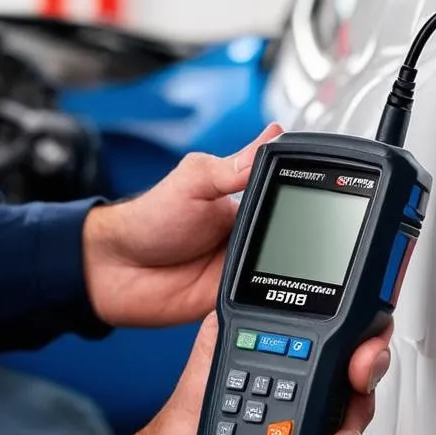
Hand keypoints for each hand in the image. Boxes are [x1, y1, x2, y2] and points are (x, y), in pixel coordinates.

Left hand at [82, 123, 283, 327]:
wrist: (117, 270)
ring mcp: (243, 265)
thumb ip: (234, 166)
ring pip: (283, 269)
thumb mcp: (193, 181)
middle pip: (292, 235)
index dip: (302, 195)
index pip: (285, 194)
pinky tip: (270, 291)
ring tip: (277, 264)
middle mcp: (247, 232)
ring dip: (284, 269)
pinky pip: (264, 300)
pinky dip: (268, 297)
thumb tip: (273, 134)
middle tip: (292, 237)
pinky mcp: (237, 296)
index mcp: (242, 198)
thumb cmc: (148, 221)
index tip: (318, 194)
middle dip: (297, 238)